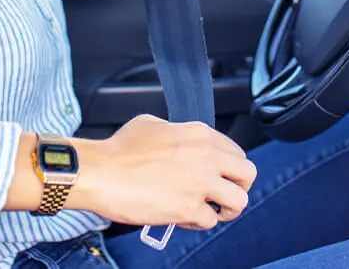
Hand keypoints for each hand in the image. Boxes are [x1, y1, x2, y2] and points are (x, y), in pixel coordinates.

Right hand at [69, 114, 257, 230]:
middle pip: (248, 174)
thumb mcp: (151, 125)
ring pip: (239, 200)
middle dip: (239, 186)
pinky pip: (210, 221)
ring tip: (213, 211)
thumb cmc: (118, 150)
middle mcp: (206, 156)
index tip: (220, 175)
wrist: (100, 173)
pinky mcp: (189, 208)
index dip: (229, 166)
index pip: (236, 151)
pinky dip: (198, 223)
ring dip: (227, 209)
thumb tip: (178, 142)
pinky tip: (184, 218)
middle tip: (225, 194)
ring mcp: (200, 183)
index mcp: (200, 134)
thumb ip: (175, 132)